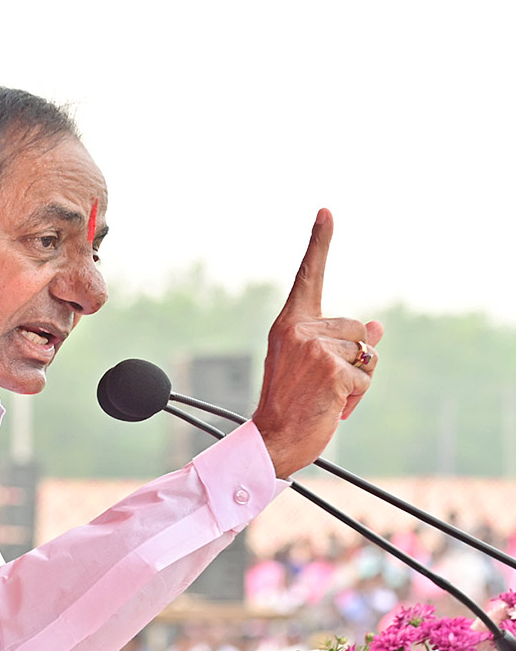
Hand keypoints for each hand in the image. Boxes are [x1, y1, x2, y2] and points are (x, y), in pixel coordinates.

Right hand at [253, 209, 383, 477]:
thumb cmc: (291, 403)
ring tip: (326, 395)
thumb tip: (378, 327)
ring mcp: (314, 350)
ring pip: (365, 354)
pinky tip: (332, 406)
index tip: (327, 211)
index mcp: (288, 324)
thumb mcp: (313, 366)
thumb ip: (342, 343)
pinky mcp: (331, 371)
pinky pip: (365, 378)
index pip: (308, 277)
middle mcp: (298, 330)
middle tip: (323, 383)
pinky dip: (356, 398)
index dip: (319, 242)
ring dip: (356, 379)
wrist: (271, 439)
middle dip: (354, 356)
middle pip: (356, 328)